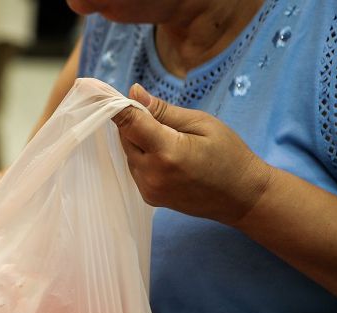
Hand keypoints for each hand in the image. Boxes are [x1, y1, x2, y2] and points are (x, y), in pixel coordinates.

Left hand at [112, 83, 271, 225]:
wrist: (241, 197)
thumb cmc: (229, 154)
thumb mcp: (202, 123)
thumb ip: (164, 111)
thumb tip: (134, 93)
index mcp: (167, 152)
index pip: (129, 123)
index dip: (113, 106)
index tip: (95, 91)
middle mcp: (152, 174)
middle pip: (126, 138)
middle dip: (135, 122)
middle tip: (157, 115)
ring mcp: (148, 189)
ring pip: (128, 154)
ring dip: (139, 141)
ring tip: (170, 139)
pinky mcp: (149, 197)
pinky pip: (135, 169)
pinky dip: (144, 157)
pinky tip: (167, 156)